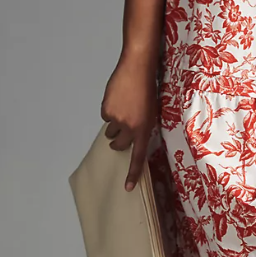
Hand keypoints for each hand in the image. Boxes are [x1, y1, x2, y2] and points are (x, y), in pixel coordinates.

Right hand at [100, 55, 158, 190]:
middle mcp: (131, 127)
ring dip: (114, 124)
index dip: (132, 172)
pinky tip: (117, 98)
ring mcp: (118, 119)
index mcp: (145, 129)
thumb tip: (129, 138)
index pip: (138, 156)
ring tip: (123, 106)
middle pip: (119, 145)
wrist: (137, 69)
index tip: (127, 187)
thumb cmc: (147, 88)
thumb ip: (141, 126)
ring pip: (111, 130)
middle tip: (119, 135)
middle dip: (117, 142)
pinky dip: (109, 110)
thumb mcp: (150, 111)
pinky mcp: (107, 110)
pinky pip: (105, 116)